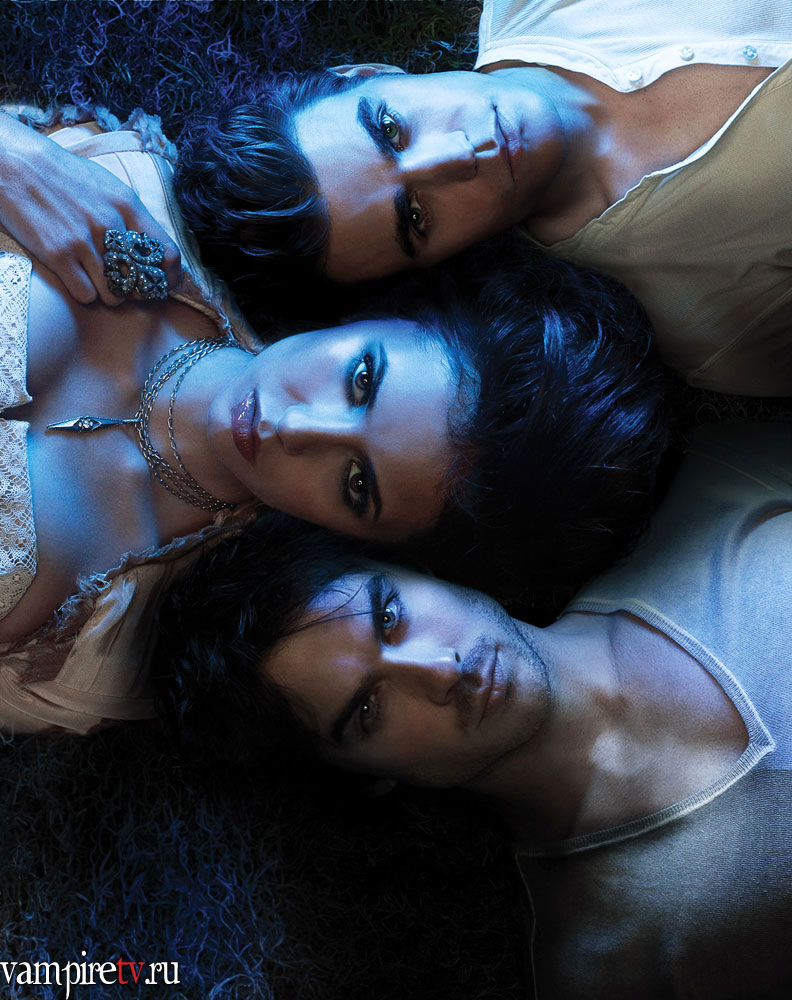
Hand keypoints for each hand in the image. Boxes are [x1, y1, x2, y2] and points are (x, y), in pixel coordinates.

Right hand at [0, 113, 181, 305]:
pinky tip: (79, 280)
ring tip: (101, 284)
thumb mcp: (108, 187)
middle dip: (138, 291)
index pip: (168, 253)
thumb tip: (153, 248)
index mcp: (127, 206)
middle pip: (142, 280)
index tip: (166, 284)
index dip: (170, 275)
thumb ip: (132, 216)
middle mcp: (110, 225)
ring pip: (114, 294)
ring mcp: (84, 242)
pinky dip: (86, 294)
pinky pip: (86, 295)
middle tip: (129, 288)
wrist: (17, 164)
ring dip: (111, 295)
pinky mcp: (58, 255)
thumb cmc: (64, 176)